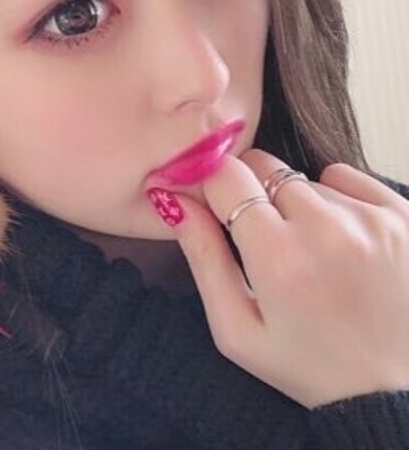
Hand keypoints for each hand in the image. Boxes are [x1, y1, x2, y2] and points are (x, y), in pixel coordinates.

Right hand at [169, 149, 408, 408]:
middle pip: (262, 168)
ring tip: (310, 253)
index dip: (212, 184)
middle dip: (251, 194)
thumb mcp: (236, 329)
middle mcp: (328, 229)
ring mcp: (372, 218)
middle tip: (264, 239)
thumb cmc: (308, 363)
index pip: (225, 175)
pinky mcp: (402, 214)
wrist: (394, 390)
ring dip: (295, 206)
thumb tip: (173, 199)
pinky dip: (333, 199)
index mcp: (278, 259)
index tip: (215, 204)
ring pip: (303, 178)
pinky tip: (341, 240)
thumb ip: (202, 257)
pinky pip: (344, 177)